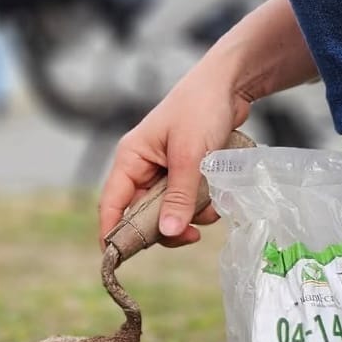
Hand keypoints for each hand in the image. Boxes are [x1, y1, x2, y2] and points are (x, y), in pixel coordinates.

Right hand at [98, 46, 253, 246]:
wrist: (230, 83)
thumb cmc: (201, 109)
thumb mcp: (190, 155)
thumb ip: (180, 196)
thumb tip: (169, 233)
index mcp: (130, 159)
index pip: (111, 204)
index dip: (113, 233)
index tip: (119, 259)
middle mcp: (142, 167)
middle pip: (142, 214)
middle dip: (167, 226)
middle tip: (191, 235)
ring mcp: (164, 171)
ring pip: (168, 211)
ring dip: (190, 215)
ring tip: (212, 206)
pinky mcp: (185, 172)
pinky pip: (187, 201)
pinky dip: (202, 204)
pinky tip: (218, 194)